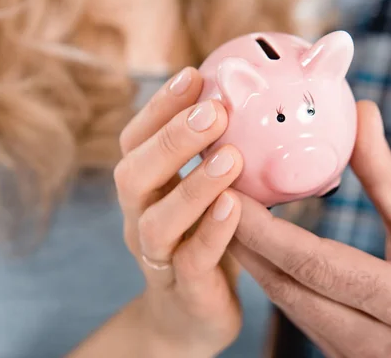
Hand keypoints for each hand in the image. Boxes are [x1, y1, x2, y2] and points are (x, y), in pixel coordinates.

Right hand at [114, 68, 242, 356]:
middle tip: (213, 111)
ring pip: (155, 221)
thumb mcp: (206, 193)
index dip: (160, 107)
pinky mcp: (183, 291)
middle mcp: (140, 218)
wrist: (190, 315)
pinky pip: (190, 262)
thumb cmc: (204, 240)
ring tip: (230, 157)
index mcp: (146, 188)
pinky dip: (211, 233)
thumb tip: (258, 102)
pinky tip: (235, 207)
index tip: (194, 75)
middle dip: (171, 138)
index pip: (136, 140)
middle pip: (132, 174)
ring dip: (192, 186)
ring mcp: (157, 258)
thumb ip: (220, 154)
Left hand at [230, 101, 390, 357]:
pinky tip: (261, 255)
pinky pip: (299, 319)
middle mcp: (374, 340)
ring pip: (288, 307)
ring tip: (226, 220)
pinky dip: (276, 284)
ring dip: (254, 265)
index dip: (267, 231)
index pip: (317, 265)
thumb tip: (361, 115)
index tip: (231, 193)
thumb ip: (389, 175)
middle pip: (289, 290)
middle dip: (244, 245)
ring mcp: (357, 357)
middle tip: (212, 200)